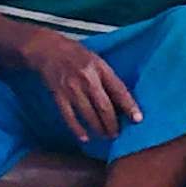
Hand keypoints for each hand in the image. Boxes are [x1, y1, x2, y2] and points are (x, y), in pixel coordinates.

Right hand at [25, 30, 144, 143]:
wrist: (47, 48)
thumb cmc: (76, 55)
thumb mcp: (97, 60)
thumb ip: (108, 79)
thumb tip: (122, 101)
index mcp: (100, 68)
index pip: (119, 90)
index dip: (129, 106)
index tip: (138, 119)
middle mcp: (87, 78)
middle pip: (104, 106)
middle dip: (113, 123)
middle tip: (117, 133)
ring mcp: (71, 87)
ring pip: (88, 114)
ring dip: (98, 128)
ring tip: (106, 135)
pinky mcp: (58, 94)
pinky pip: (69, 116)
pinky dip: (77, 129)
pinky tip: (85, 137)